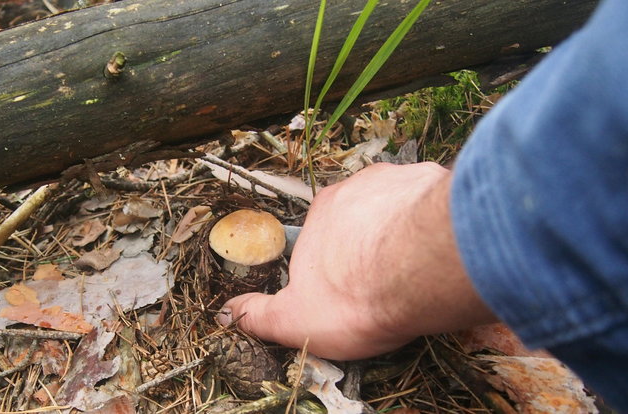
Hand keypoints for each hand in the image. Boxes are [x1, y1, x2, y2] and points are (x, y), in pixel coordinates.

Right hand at [220, 162, 496, 359]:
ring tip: (420, 271)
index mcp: (320, 213)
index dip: (333, 262)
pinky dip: (438, 226)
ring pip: (399, 208)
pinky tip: (445, 254)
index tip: (349, 288)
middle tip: (386, 283)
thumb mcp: (294, 320)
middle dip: (371, 245)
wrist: (421, 270)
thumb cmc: (355, 296)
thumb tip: (227, 314)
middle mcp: (354, 188)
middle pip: (362, 218)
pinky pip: (435, 204)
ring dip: (406, 233)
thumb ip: (258, 316)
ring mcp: (397, 181)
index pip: (321, 234)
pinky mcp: (435, 183)